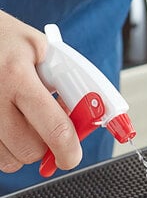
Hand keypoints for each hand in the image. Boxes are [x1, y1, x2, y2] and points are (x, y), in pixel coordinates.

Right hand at [0, 11, 80, 173]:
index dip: (69, 150)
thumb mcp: (41, 48)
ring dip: (24, 147)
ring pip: (9, 158)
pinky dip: (5, 146)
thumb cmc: (5, 39)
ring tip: (23, 118)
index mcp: (16, 76)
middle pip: (30, 150)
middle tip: (48, 126)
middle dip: (47, 144)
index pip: (54, 129)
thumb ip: (66, 82)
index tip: (72, 156)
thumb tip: (88, 115)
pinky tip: (7, 123)